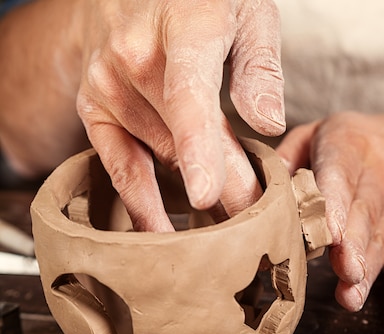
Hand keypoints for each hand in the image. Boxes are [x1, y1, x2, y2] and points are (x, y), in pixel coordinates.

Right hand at [76, 0, 284, 230]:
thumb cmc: (204, 0)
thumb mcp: (249, 11)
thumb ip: (260, 66)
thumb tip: (267, 124)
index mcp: (182, 28)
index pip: (189, 95)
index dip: (199, 148)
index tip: (207, 194)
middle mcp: (133, 59)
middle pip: (182, 144)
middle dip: (224, 193)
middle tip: (255, 233)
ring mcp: (107, 86)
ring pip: (159, 160)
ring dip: (193, 200)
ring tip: (225, 239)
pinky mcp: (94, 108)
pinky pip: (117, 166)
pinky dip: (140, 202)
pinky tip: (159, 233)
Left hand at [277, 112, 383, 321]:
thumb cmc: (361, 144)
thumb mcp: (324, 130)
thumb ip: (290, 153)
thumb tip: (261, 186)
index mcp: (351, 147)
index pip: (341, 174)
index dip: (335, 202)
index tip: (329, 230)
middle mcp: (381, 179)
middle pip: (364, 215)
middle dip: (353, 245)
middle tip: (343, 270)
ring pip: (382, 242)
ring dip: (369, 270)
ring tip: (352, 296)